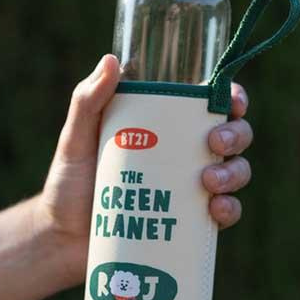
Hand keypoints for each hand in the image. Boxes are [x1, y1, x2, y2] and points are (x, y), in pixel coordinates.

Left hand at [38, 54, 253, 286]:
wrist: (63, 239)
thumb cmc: (70, 182)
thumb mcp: (75, 138)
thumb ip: (87, 100)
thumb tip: (111, 60)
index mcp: (166, 126)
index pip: (211, 104)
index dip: (233, 98)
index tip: (232, 101)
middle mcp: (185, 154)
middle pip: (234, 135)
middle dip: (235, 135)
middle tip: (214, 143)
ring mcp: (192, 189)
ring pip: (236, 172)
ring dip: (234, 173)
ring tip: (208, 182)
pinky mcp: (191, 222)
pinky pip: (225, 213)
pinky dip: (229, 209)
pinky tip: (215, 210)